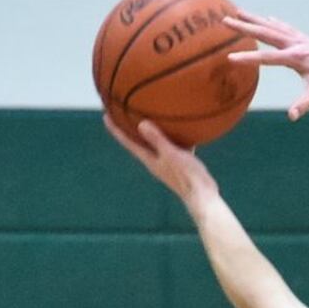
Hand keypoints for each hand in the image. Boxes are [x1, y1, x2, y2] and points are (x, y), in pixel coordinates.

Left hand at [104, 114, 218, 209]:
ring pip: (155, 142)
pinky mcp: (179, 163)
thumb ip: (158, 140)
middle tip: (120, 112)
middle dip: (129, 127)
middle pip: (138, 141)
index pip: (128, 142)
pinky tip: (180, 129)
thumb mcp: (172, 155)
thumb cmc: (187, 176)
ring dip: (150, 131)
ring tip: (148, 116)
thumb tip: (141, 124)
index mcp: (149, 159)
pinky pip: (172, 145)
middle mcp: (155, 160)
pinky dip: (172, 136)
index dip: (116, 129)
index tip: (105, 116)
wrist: (203, 196)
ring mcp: (167, 162)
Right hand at [223, 11, 308, 118]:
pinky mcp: (306, 40)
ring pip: (273, 26)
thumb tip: (292, 116)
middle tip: (225, 19)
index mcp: (297, 58)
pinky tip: (268, 18)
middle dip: (245, 27)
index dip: (249, 58)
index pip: (267, 58)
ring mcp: (301, 40)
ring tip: (239, 10)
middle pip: (266, 33)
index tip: (230, 57)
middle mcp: (296, 45)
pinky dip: (274, 23)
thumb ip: (305, 103)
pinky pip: (285, 28)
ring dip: (255, 19)